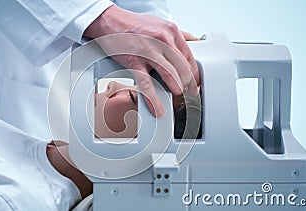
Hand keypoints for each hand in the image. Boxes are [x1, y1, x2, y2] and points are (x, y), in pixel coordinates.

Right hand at [84, 5, 199, 116]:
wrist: (110, 21)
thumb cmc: (133, 24)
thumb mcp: (160, 23)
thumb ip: (178, 34)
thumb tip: (193, 42)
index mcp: (171, 32)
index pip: (189, 56)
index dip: (195, 72)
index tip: (195, 81)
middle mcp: (162, 41)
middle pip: (183, 67)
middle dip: (189, 83)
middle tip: (189, 91)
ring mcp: (148, 52)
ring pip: (170, 75)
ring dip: (176, 88)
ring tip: (178, 95)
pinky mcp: (134, 62)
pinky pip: (146, 84)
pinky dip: (153, 99)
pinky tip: (158, 108)